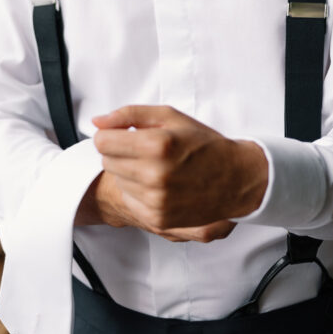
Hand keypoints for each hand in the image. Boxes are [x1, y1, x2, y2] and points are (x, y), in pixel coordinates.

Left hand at [87, 105, 267, 238]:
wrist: (234, 178)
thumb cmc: (202, 144)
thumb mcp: (169, 116)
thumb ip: (129, 115)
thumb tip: (98, 122)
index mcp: (157, 145)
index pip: (102, 141)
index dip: (111, 135)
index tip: (124, 135)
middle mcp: (155, 175)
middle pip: (106, 161)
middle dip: (120, 152)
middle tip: (145, 150)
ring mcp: (156, 200)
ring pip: (117, 181)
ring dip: (129, 172)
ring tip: (155, 167)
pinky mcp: (158, 218)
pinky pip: (128, 200)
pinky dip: (137, 191)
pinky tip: (158, 184)